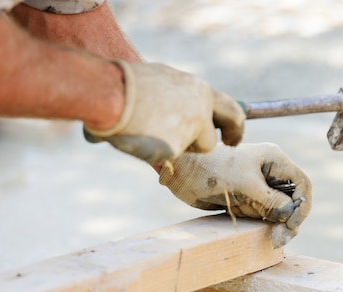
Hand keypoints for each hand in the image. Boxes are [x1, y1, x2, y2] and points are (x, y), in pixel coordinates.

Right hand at [84, 61, 244, 164]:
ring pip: (197, 147)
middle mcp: (201, 106)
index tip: (231, 133)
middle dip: (234, 135)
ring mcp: (192, 128)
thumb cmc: (127, 85)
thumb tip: (186, 116)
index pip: (228, 107)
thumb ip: (181, 98)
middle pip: (232, 123)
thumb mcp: (163, 83)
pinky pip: (171, 156)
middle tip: (230, 143)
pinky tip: (141, 138)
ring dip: (182, 145)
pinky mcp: (176, 148)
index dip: (233, 122)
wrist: (108, 93)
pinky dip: (158, 152)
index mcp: (198, 88)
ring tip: (153, 130)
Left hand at [158, 143, 311, 246]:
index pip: (302, 184)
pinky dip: (262, 225)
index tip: (291, 224)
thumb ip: (270, 200)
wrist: (181, 172)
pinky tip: (257, 229)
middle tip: (279, 238)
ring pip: (279, 211)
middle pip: (294, 201)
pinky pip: (263, 216)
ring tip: (266, 233)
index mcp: (274, 160)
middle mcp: (270, 173)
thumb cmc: (211, 170)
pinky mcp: (248, 199)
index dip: (302, 206)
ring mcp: (259, 187)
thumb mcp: (245, 185)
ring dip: (274, 224)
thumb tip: (290, 215)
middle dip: (289, 220)